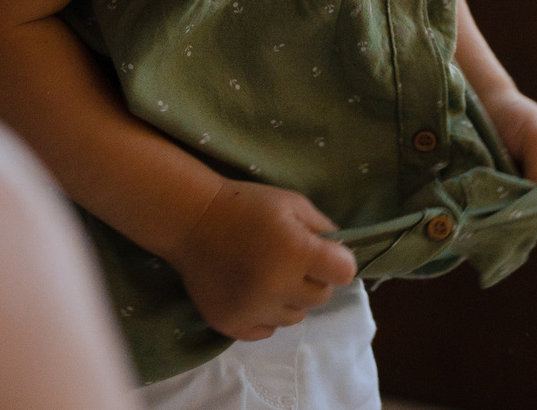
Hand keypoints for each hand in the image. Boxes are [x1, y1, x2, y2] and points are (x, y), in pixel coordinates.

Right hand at [166, 179, 357, 341]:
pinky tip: (255, 294)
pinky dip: (266, 317)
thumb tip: (341, 252)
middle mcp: (277, 287)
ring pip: (294, 317)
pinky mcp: (229, 324)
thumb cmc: (247, 206)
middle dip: (314, 281)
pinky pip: (265, 331)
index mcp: (297, 253)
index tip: (325, 255)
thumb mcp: (294, 204)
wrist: (192, 221)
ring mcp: (252, 309)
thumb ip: (323, 229)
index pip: (344, 274)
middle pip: (320, 298)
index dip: (338, 263)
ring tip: (271, 278)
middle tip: (294, 264)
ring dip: (290, 300)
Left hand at [485, 91, 536, 238]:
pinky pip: (511, 231)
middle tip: (521, 185)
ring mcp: (530, 208)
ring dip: (519, 213)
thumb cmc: (517, 120)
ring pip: (535, 230)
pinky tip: (493, 199)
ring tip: (503, 188)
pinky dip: (502, 219)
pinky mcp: (507, 216)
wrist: (481, 118)